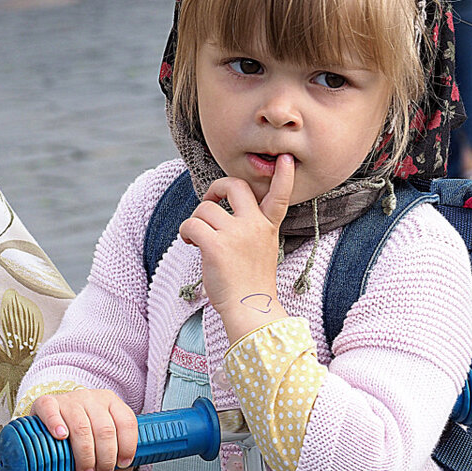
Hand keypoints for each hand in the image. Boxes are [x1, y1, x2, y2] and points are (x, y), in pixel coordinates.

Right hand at [31, 389, 137, 470]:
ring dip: (85, 455)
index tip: (121, 464)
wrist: (54, 414)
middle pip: (105, 429)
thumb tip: (122, 470)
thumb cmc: (82, 429)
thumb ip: (116, 451)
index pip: (126, 422)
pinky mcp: (48, 403)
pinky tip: (61, 437)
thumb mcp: (102, 435)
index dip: (127, 447)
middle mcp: (92, 399)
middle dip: (106, 457)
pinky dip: (56, 425)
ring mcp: (70, 400)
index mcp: (111, 402)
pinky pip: (51, 411)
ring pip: (81, 427)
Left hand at [179, 155, 294, 340]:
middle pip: (234, 186)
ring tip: (196, 239)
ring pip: (205, 209)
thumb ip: (251, 229)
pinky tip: (190, 244)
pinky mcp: (216, 246)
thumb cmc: (250, 283)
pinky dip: (185, 233)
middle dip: (215, 188)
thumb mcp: (262, 250)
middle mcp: (254, 226)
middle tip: (209, 201)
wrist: (249, 310)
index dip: (283, 177)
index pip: (279, 196)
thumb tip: (221, 214)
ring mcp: (236, 234)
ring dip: (195, 221)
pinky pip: (191, 225)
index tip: (286, 161)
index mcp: (268, 227)